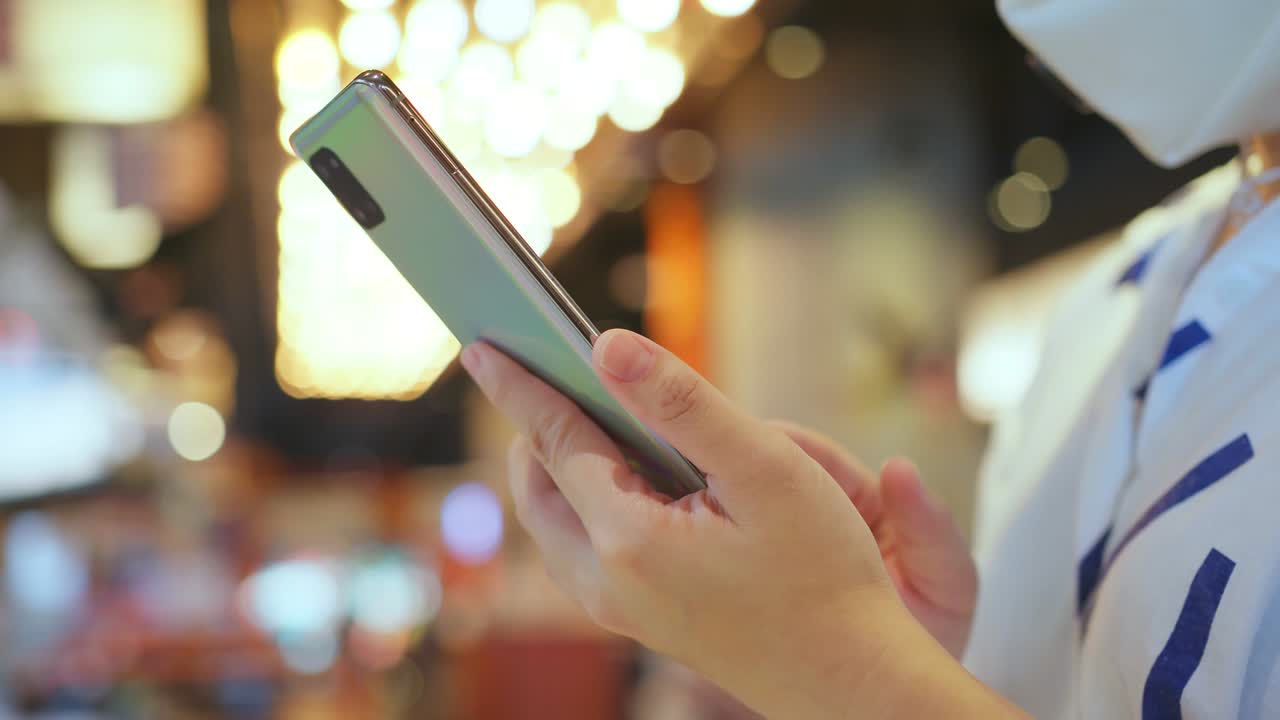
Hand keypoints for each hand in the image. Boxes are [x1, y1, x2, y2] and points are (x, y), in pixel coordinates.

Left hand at [462, 330, 1016, 717]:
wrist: (850, 680)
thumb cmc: (824, 571)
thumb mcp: (765, 467)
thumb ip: (681, 402)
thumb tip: (606, 346)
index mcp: (629, 540)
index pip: (556, 441)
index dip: (520, 386)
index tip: (480, 346)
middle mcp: (605, 582)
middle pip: (539, 487)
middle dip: (533, 426)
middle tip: (537, 368)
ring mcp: (617, 609)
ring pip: (554, 523)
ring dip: (555, 466)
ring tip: (576, 412)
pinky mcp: (637, 620)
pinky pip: (581, 549)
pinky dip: (582, 500)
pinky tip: (619, 474)